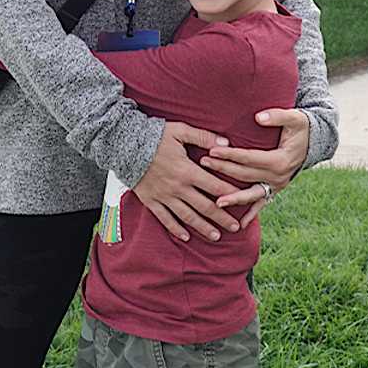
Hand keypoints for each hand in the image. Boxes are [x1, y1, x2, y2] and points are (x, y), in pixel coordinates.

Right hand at [133, 121, 242, 241]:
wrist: (124, 146)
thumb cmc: (154, 136)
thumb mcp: (180, 131)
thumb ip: (203, 137)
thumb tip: (226, 144)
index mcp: (188, 171)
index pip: (214, 186)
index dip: (230, 194)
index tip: (242, 201)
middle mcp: (178, 188)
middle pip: (204, 206)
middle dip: (221, 218)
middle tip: (235, 227)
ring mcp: (164, 196)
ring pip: (187, 216)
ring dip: (202, 227)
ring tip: (216, 236)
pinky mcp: (151, 201)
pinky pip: (165, 218)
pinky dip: (175, 229)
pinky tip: (185, 236)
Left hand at [201, 109, 311, 224]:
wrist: (314, 142)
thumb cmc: (301, 128)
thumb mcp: (294, 118)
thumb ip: (277, 116)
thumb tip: (258, 117)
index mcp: (280, 160)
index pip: (249, 158)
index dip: (230, 155)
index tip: (212, 150)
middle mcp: (278, 176)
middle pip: (245, 175)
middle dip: (223, 169)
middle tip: (203, 164)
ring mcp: (277, 185)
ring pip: (251, 194)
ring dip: (234, 198)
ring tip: (217, 203)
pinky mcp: (276, 189)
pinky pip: (262, 203)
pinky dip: (252, 214)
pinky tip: (240, 225)